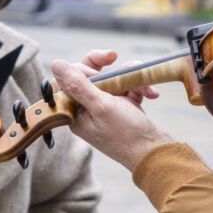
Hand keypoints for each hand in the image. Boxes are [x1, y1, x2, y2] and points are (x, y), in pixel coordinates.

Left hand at [50, 55, 174, 170]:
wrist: (156, 153)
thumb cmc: (127, 135)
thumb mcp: (101, 106)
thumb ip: (78, 85)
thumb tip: (56, 64)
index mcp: (74, 112)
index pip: (68, 80)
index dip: (82, 68)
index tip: (99, 65)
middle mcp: (87, 109)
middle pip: (91, 75)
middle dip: (109, 69)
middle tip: (115, 59)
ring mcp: (106, 108)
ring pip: (112, 79)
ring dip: (130, 78)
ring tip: (145, 88)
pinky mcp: (123, 107)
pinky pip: (128, 87)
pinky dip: (140, 88)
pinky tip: (151, 94)